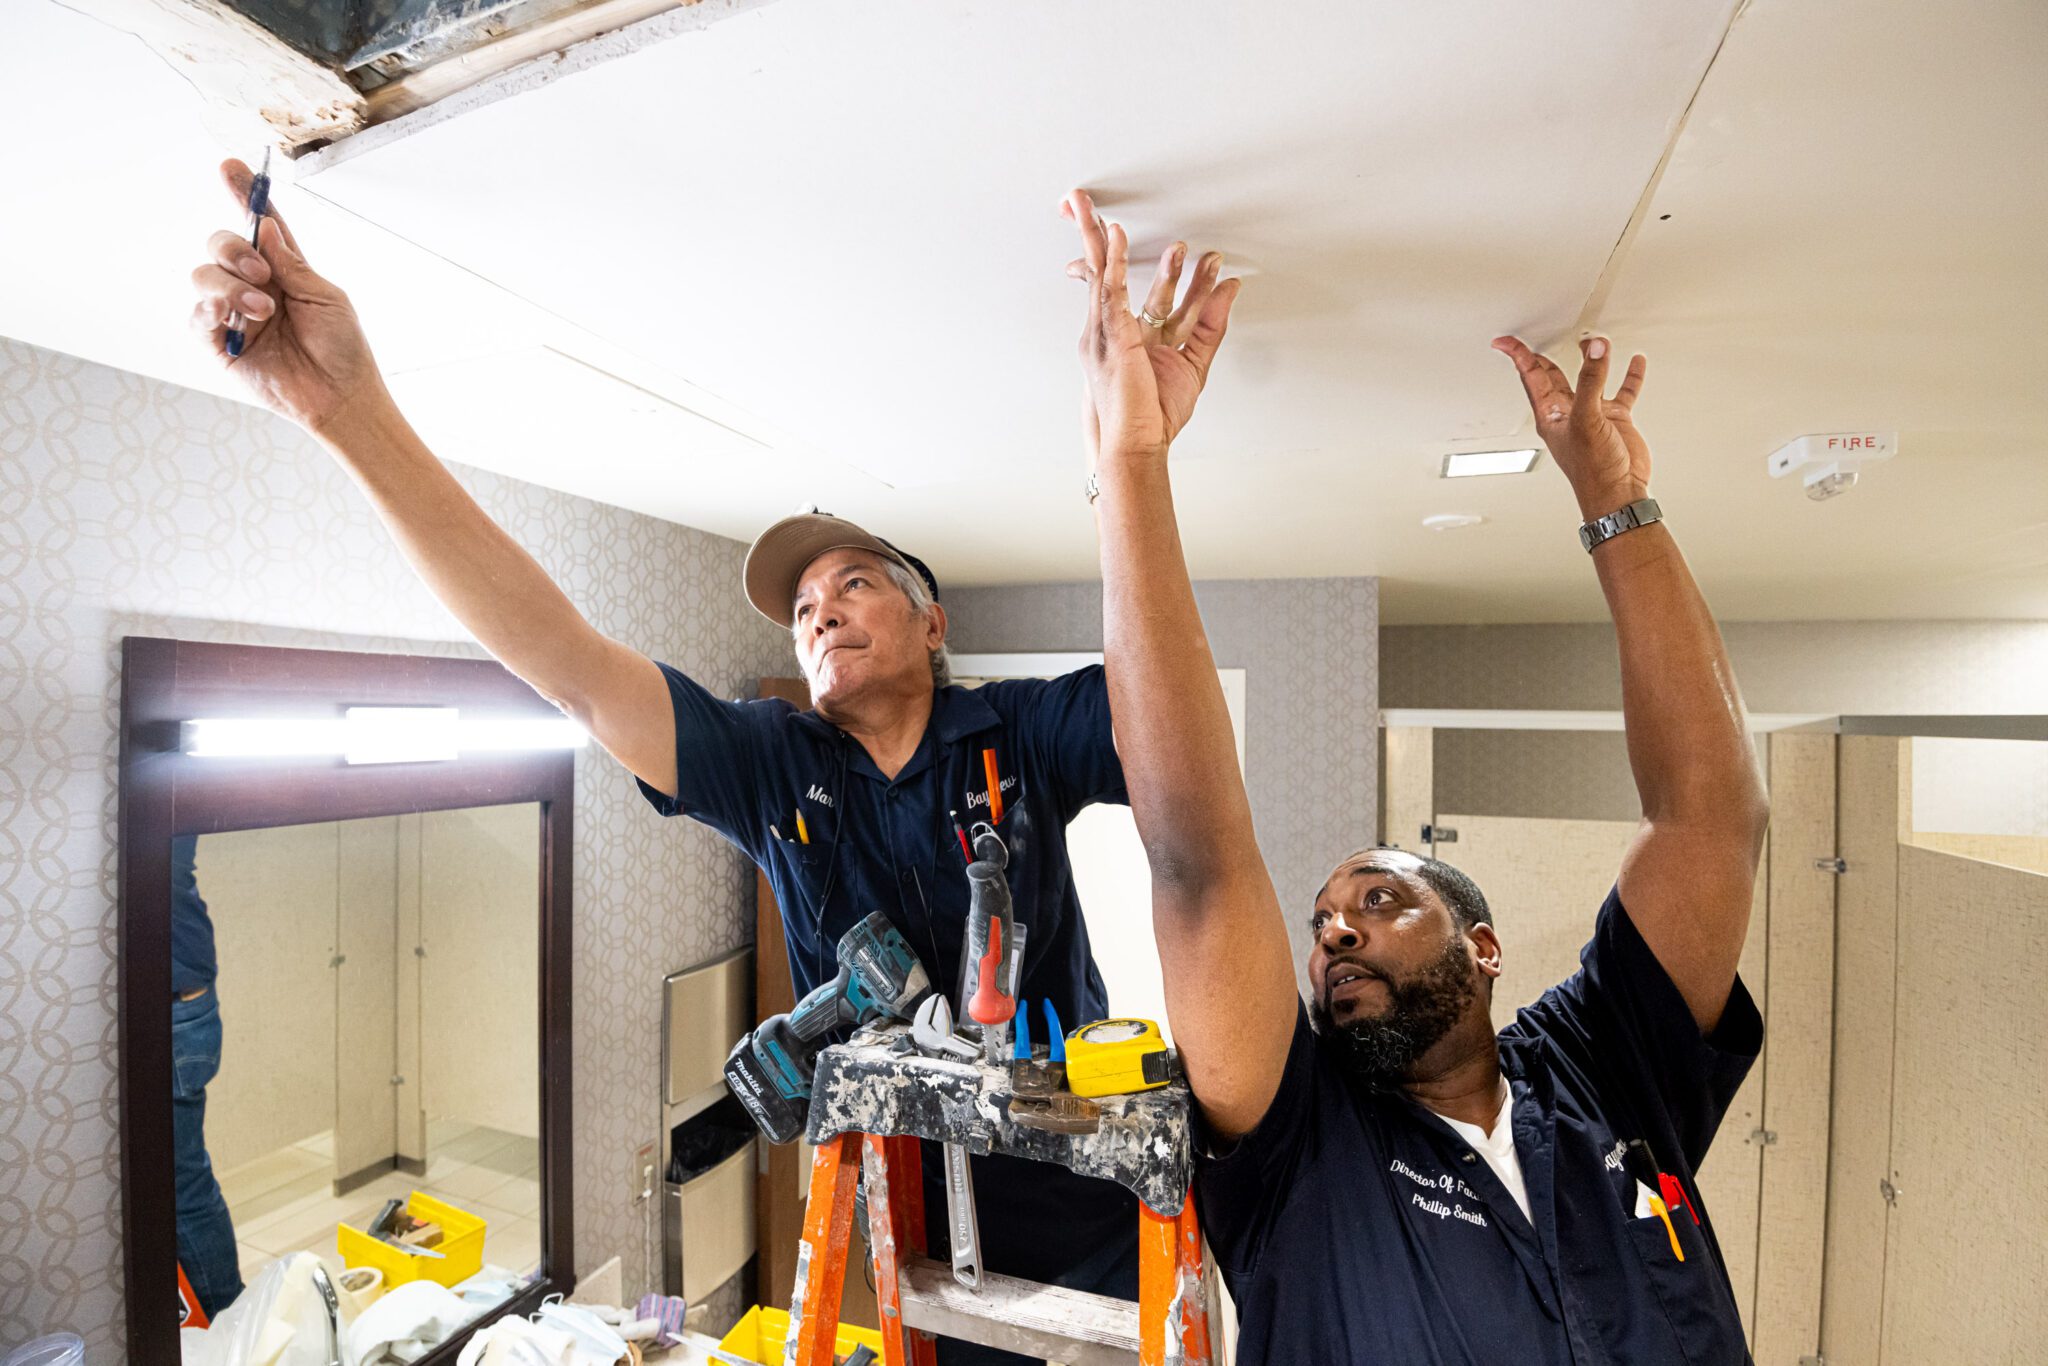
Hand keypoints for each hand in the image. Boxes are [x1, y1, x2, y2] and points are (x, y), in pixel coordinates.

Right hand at [189, 159, 389, 435]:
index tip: (230, 166)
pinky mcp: (219, 343)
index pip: (256, 225)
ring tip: (264, 309)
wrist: (340, 395)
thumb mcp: (325, 296)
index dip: (243, 195)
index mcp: (282, 269)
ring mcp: (233, 313)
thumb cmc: (342, 347)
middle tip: (263, 274)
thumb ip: (291, 263)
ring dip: (230, 285)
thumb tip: (263, 226)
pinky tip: (236, 317)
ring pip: (202, 275)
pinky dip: (211, 308)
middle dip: (234, 249)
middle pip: (219, 244)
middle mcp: (252, 285)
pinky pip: (197, 315)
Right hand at [1063, 189, 1238, 465]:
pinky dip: (1114, 261)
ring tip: (1088, 202)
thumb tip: (1230, 285)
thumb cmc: (1153, 416)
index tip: (1162, 238)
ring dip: (1100, 235)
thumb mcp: (1195, 362)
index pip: (1131, 287)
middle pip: (1105, 271)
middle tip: (1084, 201)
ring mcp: (1106, 331)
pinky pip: (1110, 290)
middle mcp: (1112, 329)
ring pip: (1101, 272)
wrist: (1137, 445)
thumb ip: (1212, 322)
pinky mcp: (1111, 336)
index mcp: (1128, 336)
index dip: (1139, 259)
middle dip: (1096, 235)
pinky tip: (1115, 236)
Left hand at [1492, 334, 1650, 517]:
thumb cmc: (1593, 470)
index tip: (1505, 341)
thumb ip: (1591, 381)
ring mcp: (1592, 414)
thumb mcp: (1587, 419)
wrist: (1619, 493)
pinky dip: (1629, 376)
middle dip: (1547, 355)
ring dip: (1592, 359)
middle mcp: (1568, 412)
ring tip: (1593, 340)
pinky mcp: (1615, 419)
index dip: (1518, 356)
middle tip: (1541, 335)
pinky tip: (1634, 361)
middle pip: (1554, 375)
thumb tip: (1596, 350)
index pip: (1531, 377)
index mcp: (1550, 414)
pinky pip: (1622, 391)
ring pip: (1590, 378)